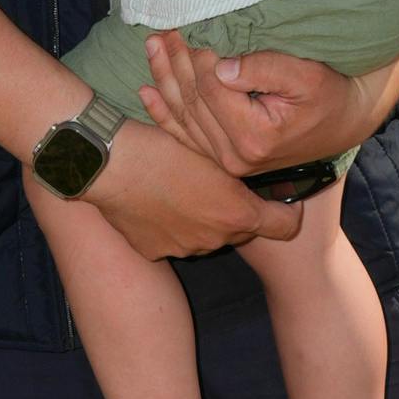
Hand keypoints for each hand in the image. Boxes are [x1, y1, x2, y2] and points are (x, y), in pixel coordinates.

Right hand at [80, 115, 296, 256]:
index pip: (286, 225)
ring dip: (202, 220)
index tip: (279, 198)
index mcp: (238, 213)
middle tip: (218, 184)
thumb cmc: (163, 147)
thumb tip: (260, 175)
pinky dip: (170, 227)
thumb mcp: (213, 150)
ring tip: (180, 189)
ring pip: (207, 237)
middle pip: (241, 230)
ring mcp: (185, 249)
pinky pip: (173, 241)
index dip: (287, 210)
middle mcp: (217, 239)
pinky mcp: (155, 251)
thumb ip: (242, 171)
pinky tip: (155, 203)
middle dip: (236, 211)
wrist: (111, 163)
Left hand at [140, 32, 382, 176]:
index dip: (198, 54)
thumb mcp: (307, 75)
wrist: (343, 124)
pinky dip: (164, 112)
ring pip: (184, 116)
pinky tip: (146, 91)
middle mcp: (235, 157)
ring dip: (165, 78)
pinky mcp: (224, 158)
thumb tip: (221, 64)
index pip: (211, 87)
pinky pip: (186, 135)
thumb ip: (264, 68)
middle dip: (176, 61)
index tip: (188, 23)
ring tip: (153, 45)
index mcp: (254, 137)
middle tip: (163, 28)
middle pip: (193, 101)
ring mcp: (227, 162)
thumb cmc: (330, 95)